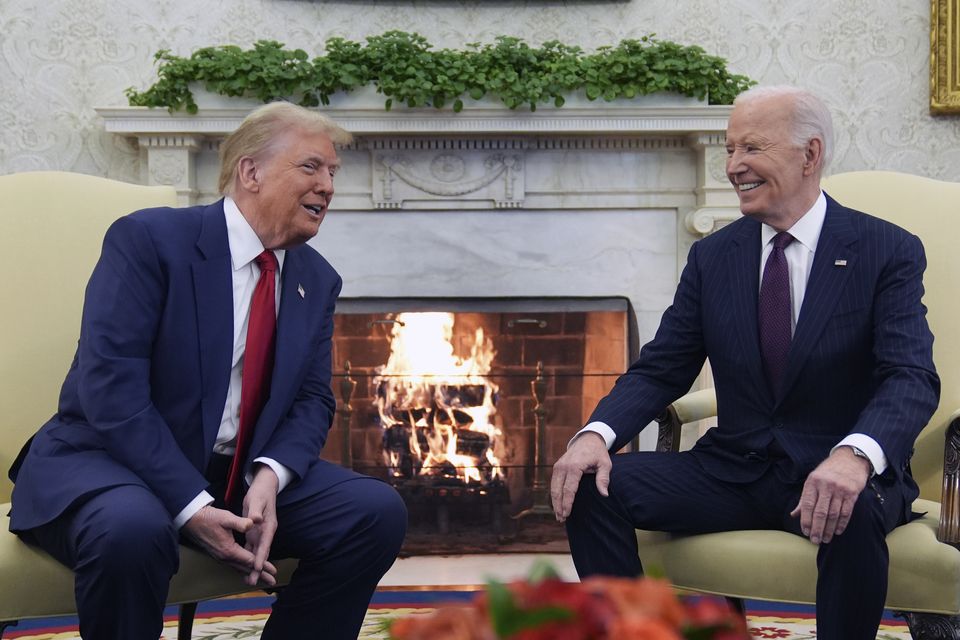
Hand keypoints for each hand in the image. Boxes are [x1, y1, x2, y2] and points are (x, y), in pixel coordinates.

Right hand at [182, 505, 275, 584]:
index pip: (250, 561)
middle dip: (260, 575)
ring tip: (262, 579)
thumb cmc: (209, 518)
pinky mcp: (218, 554)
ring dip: (251, 573)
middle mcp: (225, 557)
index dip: (263, 566)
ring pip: (239, 568)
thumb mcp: (226, 518)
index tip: (274, 571)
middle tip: (272, 581)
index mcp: (229, 550)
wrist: (191, 520)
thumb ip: (240, 522)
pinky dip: (242, 569)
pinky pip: (233, 565)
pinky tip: (246, 570)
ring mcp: (220, 557)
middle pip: (246, 569)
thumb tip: (253, 523)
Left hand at [241, 465, 279, 586]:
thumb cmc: (260, 493)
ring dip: (253, 567)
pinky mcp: (254, 534)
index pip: (265, 544)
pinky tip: (244, 568)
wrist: (264, 488)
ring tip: (249, 581)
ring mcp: (260, 534)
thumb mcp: (257, 500)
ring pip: (256, 554)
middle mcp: (265, 533)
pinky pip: (251, 549)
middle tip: (252, 582)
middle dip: (258, 568)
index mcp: (268, 526)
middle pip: (262, 553)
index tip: (257, 568)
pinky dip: (249, 559)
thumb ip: (255, 511)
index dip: (261, 556)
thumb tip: (256, 520)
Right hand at [550, 432, 611, 522]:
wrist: (587, 439)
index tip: (567, 514)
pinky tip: (557, 504)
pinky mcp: (557, 467)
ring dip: (555, 502)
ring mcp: (558, 466)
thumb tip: (604, 494)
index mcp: (574, 466)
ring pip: (553, 488)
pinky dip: (555, 495)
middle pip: (558, 490)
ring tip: (558, 515)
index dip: (567, 503)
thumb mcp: (605, 464)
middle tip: (561, 519)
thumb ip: (603, 478)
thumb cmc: (598, 453)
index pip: (569, 488)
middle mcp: (563, 466)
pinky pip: (554, 483)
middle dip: (558, 506)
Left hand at [790, 446, 871, 543]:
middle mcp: (825, 485)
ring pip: (833, 514)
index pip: (807, 505)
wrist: (849, 459)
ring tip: (825, 539)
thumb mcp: (813, 481)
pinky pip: (846, 512)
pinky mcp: (852, 493)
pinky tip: (837, 531)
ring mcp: (839, 489)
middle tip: (815, 541)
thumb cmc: (828, 472)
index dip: (806, 520)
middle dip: (817, 528)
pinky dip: (841, 524)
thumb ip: (804, 499)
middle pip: (820, 512)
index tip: (805, 532)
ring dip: (829, 529)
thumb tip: (793, 515)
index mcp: (812, 482)